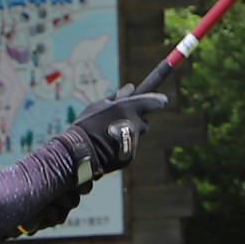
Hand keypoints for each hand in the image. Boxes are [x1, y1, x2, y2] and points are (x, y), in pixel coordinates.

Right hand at [50, 87, 168, 192]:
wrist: (81, 151)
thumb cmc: (88, 123)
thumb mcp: (99, 105)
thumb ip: (117, 96)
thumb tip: (131, 88)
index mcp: (129, 108)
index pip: (153, 102)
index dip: (159, 101)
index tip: (163, 101)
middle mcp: (136, 125)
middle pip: (144, 122)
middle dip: (136, 121)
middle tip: (119, 121)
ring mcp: (134, 141)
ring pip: (135, 135)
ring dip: (127, 133)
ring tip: (108, 136)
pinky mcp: (130, 155)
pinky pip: (129, 148)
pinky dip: (121, 146)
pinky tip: (107, 146)